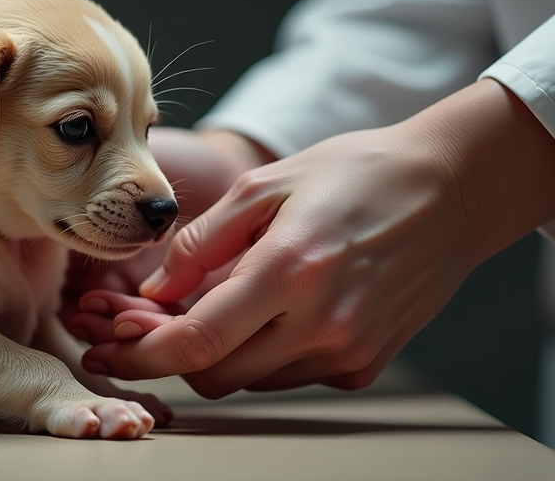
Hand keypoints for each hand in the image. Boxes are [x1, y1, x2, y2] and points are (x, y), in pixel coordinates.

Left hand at [79, 80, 554, 396]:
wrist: (450, 191)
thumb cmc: (356, 174)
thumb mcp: (265, 185)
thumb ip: (201, 243)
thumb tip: (155, 292)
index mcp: (289, 271)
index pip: (194, 342)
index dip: (139, 352)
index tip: (104, 349)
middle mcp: (322, 324)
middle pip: (214, 375)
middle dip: (167, 356)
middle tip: (143, 323)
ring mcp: (349, 351)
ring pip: (249, 379)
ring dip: (214, 353)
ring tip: (200, 307)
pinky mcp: (367, 364)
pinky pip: (289, 374)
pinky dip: (261, 352)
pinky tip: (262, 311)